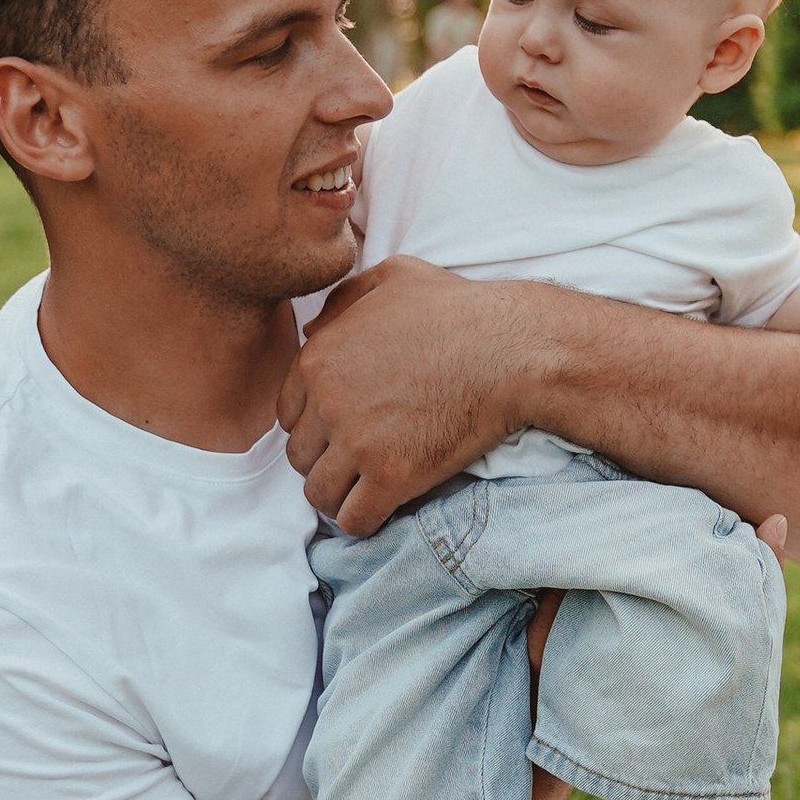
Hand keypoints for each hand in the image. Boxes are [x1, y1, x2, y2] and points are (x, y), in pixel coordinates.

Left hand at [277, 258, 530, 531]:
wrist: (512, 349)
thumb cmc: (460, 310)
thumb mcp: (393, 278)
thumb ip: (342, 300)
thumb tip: (309, 330)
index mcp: (319, 358)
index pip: (287, 416)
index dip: (316, 429)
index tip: (344, 434)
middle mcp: (328, 402)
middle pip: (299, 457)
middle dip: (326, 463)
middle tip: (360, 464)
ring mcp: (358, 442)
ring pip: (319, 494)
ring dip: (340, 498)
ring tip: (367, 493)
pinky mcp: (392, 476)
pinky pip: (354, 520)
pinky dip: (364, 522)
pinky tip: (385, 509)